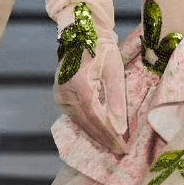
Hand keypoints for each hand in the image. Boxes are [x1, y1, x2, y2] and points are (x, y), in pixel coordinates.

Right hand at [54, 41, 127, 157]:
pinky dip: (88, 125)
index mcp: (80, 86)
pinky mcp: (60, 95)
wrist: (82, 32)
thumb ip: (117, 99)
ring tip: (111, 146)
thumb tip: (120, 128)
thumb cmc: (102, 48)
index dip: (110, 136)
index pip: (97, 119)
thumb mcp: (114, 71)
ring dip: (95, 135)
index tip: (123, 148)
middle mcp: (65, 93)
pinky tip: (99, 133)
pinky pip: (75, 116)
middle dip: (104, 139)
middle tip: (119, 152)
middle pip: (87, 123)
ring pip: (80, 122)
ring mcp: (60, 95)